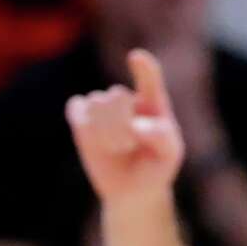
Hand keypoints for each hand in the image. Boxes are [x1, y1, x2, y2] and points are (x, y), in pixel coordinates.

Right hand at [66, 49, 184, 201]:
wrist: (133, 188)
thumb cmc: (156, 166)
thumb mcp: (170, 154)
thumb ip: (161, 137)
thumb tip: (136, 125)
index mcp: (153, 102)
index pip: (149, 78)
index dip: (144, 67)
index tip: (137, 57)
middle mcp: (127, 99)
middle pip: (116, 95)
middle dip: (121, 123)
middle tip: (131, 145)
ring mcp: (102, 106)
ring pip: (96, 102)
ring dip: (106, 131)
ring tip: (119, 148)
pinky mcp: (80, 117)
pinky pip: (77, 111)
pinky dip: (86, 128)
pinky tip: (97, 142)